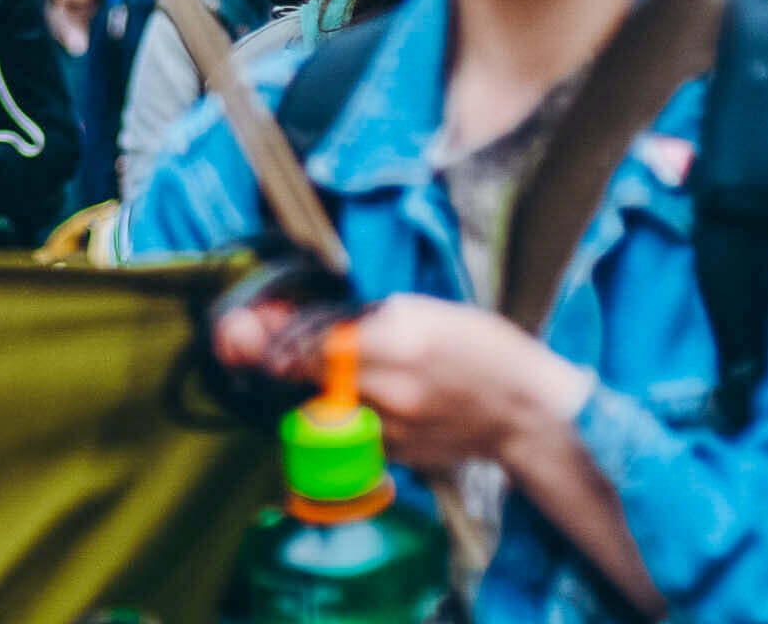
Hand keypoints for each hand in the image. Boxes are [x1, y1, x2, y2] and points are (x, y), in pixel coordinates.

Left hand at [212, 292, 596, 470]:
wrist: (529, 412)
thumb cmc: (479, 347)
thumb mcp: (421, 312)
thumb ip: (359, 319)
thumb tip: (296, 318)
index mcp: (394, 344)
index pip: (307, 345)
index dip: (267, 336)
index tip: (238, 327)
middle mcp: (387, 391)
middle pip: (305, 378)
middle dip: (277, 360)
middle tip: (254, 343)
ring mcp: (391, 430)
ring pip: (322, 409)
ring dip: (306, 389)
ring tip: (314, 371)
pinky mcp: (396, 457)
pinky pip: (350, 432)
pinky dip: (341, 416)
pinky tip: (357, 400)